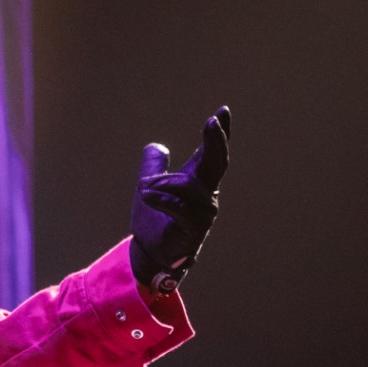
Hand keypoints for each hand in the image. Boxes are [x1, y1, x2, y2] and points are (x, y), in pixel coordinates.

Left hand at [129, 106, 228, 291]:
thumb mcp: (149, 187)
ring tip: (144, 188)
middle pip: (216, 163)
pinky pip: (179, 207)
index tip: (223, 112)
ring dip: (163, 183)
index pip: (213, 154)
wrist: (151, 254)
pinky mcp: (193, 229)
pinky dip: (161, 199)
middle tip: (212, 123)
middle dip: (216, 142)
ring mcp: (203, 213)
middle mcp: (206, 195)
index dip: (220, 134)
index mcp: (198, 182)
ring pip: (188, 186)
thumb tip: (156, 147)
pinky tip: (146, 195)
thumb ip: (153, 167)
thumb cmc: (155, 221)